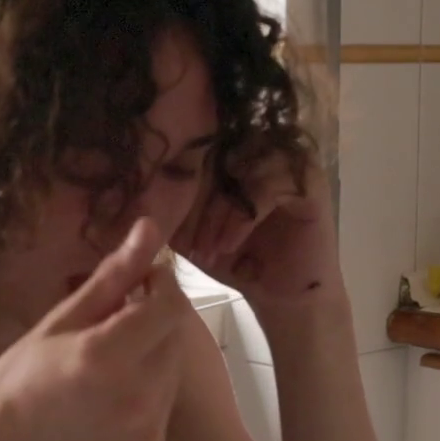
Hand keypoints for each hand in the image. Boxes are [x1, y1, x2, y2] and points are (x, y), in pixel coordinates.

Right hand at [0, 218, 188, 440]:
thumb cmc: (15, 385)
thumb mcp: (57, 323)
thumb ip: (112, 278)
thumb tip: (150, 228)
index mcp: (108, 353)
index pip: (169, 304)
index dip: (161, 284)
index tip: (140, 279)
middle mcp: (137, 391)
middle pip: (174, 335)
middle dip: (154, 318)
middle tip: (116, 319)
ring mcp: (147, 424)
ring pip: (172, 368)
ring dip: (152, 353)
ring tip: (108, 359)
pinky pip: (163, 402)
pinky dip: (147, 388)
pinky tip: (109, 394)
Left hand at [172, 152, 339, 308]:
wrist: (281, 297)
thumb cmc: (235, 260)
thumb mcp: (190, 229)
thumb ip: (167, 203)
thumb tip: (130, 186)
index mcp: (234, 147)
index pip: (196, 144)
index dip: (175, 180)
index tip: (161, 219)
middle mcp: (263, 144)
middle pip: (216, 152)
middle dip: (194, 198)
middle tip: (184, 240)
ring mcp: (289, 159)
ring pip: (238, 170)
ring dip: (215, 212)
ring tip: (206, 249)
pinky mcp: (309, 181)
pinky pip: (265, 189)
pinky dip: (239, 220)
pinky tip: (227, 247)